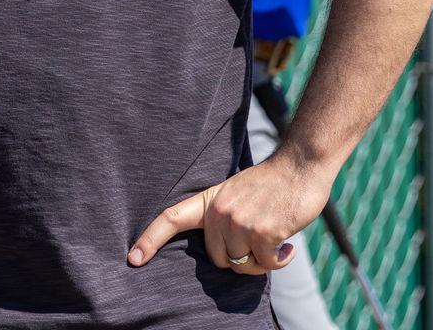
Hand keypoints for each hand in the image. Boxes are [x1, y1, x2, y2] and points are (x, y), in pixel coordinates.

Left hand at [127, 151, 331, 274]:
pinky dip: (279, 261)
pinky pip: (266, 265)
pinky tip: (288, 244)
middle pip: (218, 259)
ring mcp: (240, 221)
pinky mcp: (263, 231)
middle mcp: (220, 211)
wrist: (299, 166)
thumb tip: (222, 255)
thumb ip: (222, 218)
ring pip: (242, 266)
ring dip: (263, 261)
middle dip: (239, 260)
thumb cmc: (270, 185)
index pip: (171, 218)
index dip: (150, 239)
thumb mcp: (235, 194)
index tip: (133, 257)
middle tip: (259, 242)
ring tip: (275, 239)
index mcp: (210, 200)